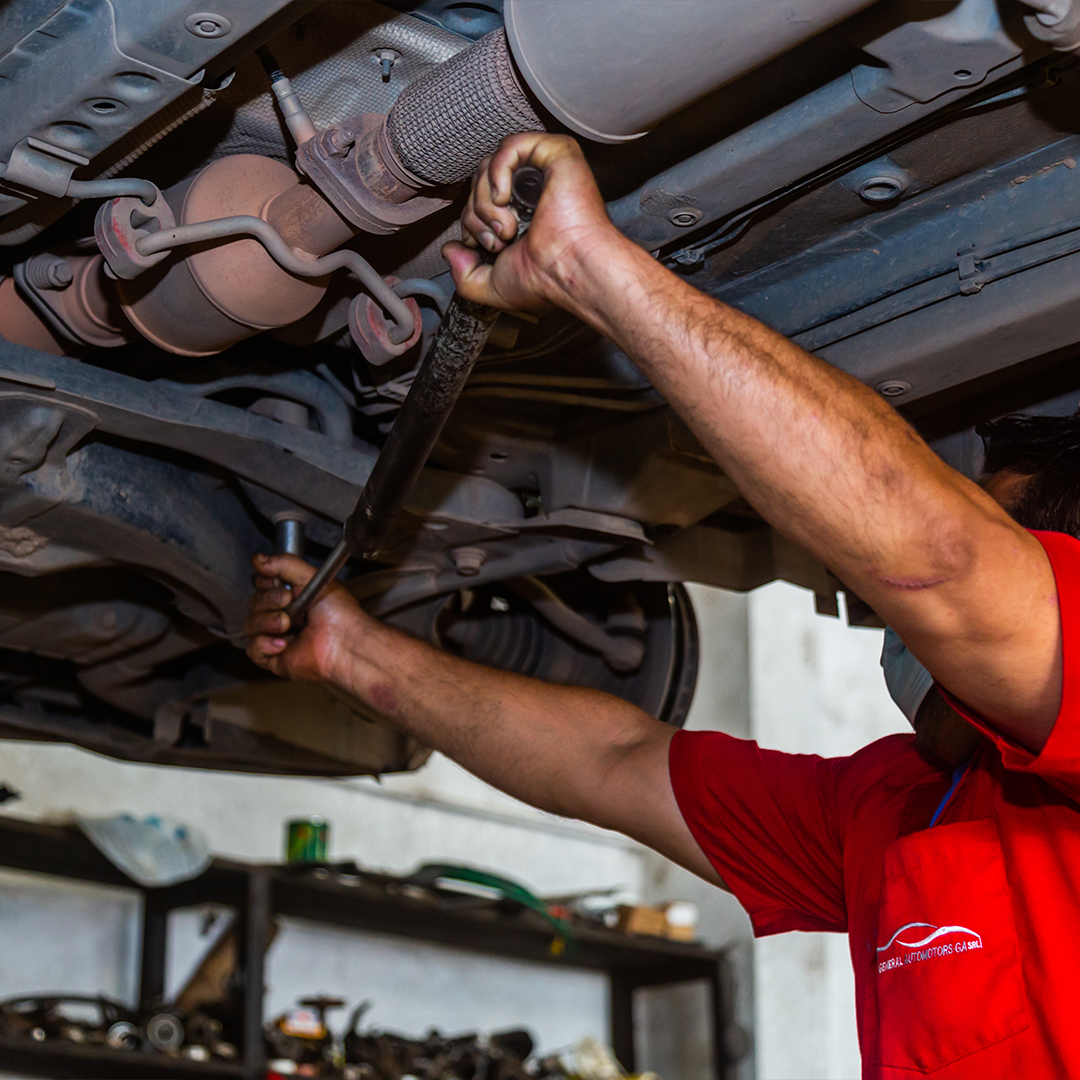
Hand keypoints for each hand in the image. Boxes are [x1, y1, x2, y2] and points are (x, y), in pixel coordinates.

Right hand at [245, 552, 369, 680]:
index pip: (261, 584)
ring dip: (266, 622)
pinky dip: (264, 644)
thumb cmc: (338, 613)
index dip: (264, 582)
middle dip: (267, 600)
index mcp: (291, 596)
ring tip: (287, 624)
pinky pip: (252, 649)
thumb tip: (257, 559)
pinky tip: (283, 643)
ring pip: (250, 624)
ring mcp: (277, 636)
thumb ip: (284, 564)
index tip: (276, 581)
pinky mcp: (275, 657)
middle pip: (253, 602)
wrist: (345, 641)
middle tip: (287, 600)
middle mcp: (282, 614)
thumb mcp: (311, 577)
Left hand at [442, 133, 618, 313]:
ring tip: (508, 228)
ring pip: (489, 165)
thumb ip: (463, 274)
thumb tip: (450, 248)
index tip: (489, 247)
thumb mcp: (490, 288)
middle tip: (499, 240)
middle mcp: (531, 192)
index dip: (472, 222)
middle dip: (477, 214)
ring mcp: (543, 172)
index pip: (478, 201)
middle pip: (479, 182)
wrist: (570, 271)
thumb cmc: (543, 282)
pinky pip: (510, 145)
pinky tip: (504, 198)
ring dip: (485, 201)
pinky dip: (497, 172)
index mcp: (521, 215)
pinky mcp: (556, 154)